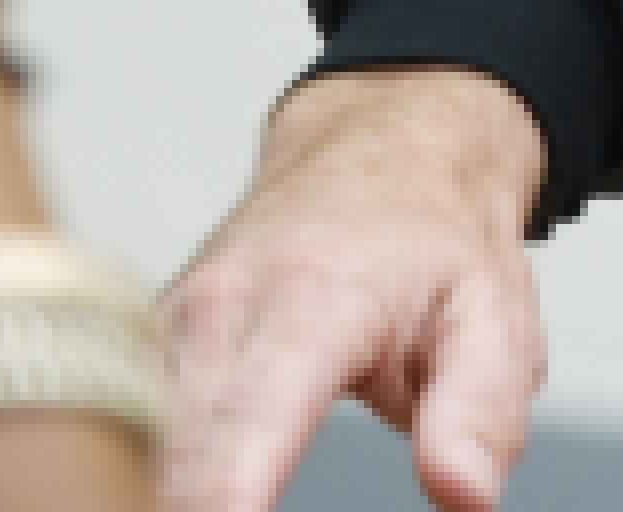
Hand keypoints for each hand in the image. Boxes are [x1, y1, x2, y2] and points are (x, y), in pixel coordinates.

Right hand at [156, 70, 555, 511]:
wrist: (382, 146)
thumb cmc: (437, 234)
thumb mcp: (496, 315)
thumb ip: (480, 410)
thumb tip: (466, 496)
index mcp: (308, 305)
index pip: (236, 442)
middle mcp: (216, 312)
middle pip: (165, 464)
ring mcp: (167, 326)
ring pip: (134, 450)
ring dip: (166, 493)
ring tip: (244, 499)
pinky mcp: (146, 346)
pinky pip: (127, 429)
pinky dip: (155, 473)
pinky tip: (194, 494)